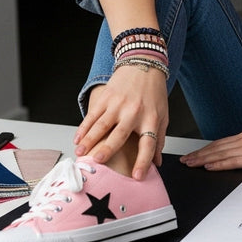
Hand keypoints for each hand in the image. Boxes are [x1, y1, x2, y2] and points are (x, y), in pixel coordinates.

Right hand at [74, 65, 168, 179]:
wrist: (144, 65)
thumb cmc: (154, 93)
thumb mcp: (163, 115)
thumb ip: (159, 139)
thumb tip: (157, 163)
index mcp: (151, 119)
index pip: (149, 144)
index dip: (143, 161)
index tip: (137, 177)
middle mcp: (134, 112)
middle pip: (120, 134)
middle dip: (108, 148)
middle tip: (98, 161)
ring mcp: (118, 104)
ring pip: (101, 125)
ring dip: (89, 140)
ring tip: (80, 153)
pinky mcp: (106, 98)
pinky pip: (93, 115)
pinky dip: (84, 128)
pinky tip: (78, 139)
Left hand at [179, 129, 241, 170]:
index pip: (220, 143)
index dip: (205, 149)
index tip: (193, 154)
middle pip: (216, 148)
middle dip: (198, 154)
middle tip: (184, 160)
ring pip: (219, 153)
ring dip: (202, 159)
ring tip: (189, 164)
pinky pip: (231, 161)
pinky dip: (217, 163)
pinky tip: (208, 167)